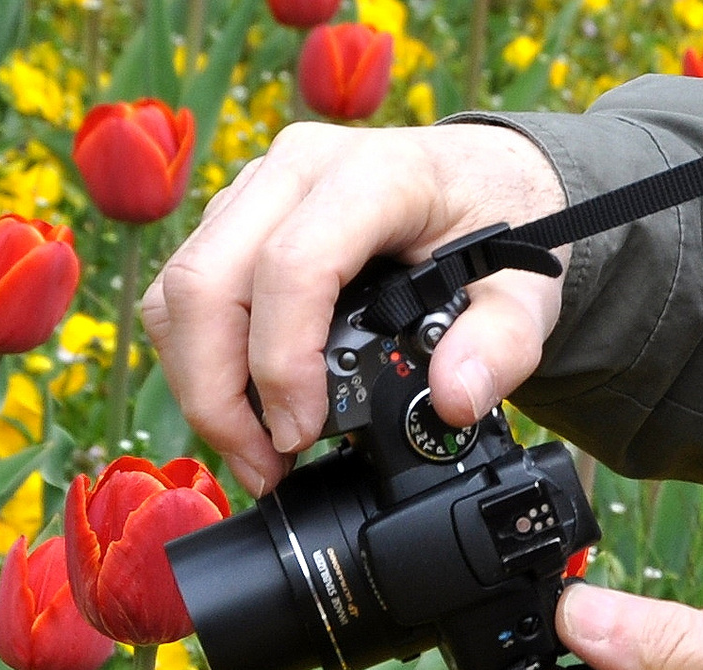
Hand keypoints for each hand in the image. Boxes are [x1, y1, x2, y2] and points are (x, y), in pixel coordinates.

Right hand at [141, 121, 569, 495]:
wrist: (475, 177)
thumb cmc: (492, 224)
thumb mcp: (526, 286)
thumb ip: (504, 344)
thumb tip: (453, 399)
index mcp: (371, 175)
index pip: (290, 267)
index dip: (281, 363)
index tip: (302, 435)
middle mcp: (294, 171)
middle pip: (203, 283)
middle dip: (217, 394)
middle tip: (263, 465)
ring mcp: (251, 192)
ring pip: (175, 293)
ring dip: (198, 387)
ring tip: (253, 451)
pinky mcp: (228, 221)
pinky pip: (177, 296)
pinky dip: (194, 364)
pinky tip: (241, 410)